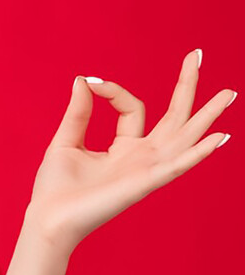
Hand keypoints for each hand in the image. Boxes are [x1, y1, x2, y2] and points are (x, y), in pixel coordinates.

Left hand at [25, 49, 234, 253]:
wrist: (48, 219)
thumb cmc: (56, 188)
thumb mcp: (66, 141)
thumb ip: (79, 112)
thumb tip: (84, 80)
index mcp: (123, 148)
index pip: (133, 108)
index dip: (113, 90)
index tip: (90, 83)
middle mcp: (141, 158)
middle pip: (174, 118)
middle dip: (187, 87)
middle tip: (198, 55)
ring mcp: (146, 170)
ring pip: (183, 137)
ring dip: (207, 116)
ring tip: (229, 93)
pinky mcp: (144, 183)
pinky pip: (177, 165)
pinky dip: (198, 152)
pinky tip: (219, 137)